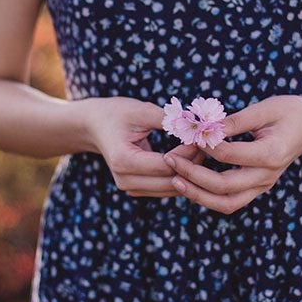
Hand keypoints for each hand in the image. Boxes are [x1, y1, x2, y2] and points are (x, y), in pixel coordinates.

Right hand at [84, 97, 204, 196]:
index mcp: (124, 161)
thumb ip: (168, 119)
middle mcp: (125, 180)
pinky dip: (181, 176)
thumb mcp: (140, 110)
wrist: (94, 126)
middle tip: (206, 144)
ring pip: (172, 189)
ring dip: (190, 172)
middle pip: (172, 181)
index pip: (167, 165)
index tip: (202, 136)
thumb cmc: (116, 114)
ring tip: (200, 149)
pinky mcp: (137, 190)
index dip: (189, 152)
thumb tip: (196, 124)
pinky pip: (167, 189)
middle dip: (193, 163)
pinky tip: (190, 158)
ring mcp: (131, 189)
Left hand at [162, 95, 301, 212]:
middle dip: (192, 175)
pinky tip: (190, 183)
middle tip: (169, 159)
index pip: (228, 155)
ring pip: (226, 203)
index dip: (203, 145)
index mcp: (270, 154)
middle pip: (224, 187)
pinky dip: (208, 197)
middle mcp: (266, 176)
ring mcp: (262, 186)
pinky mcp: (257, 189)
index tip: (187, 133)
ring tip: (174, 180)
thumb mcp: (265, 108)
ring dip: (197, 194)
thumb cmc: (289, 112)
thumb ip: (235, 121)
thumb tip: (205, 127)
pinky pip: (230, 202)